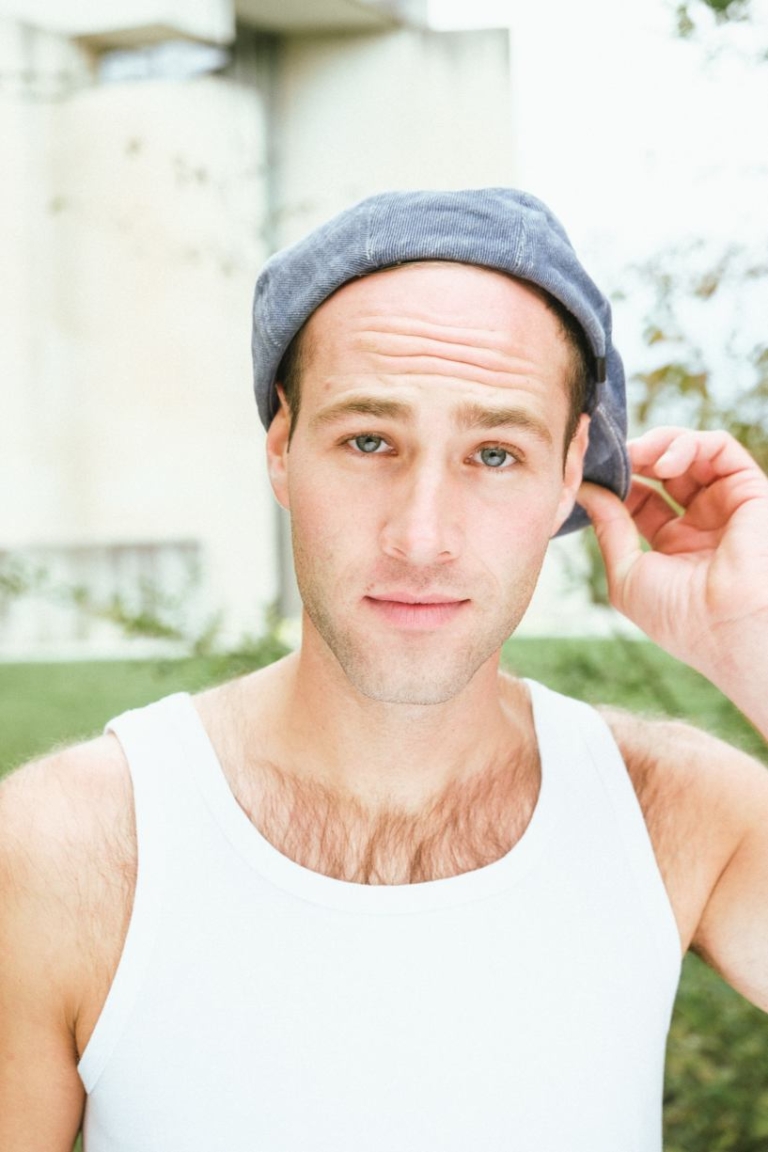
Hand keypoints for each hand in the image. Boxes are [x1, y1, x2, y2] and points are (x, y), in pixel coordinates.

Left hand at [578, 427, 767, 710]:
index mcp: (673, 547)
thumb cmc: (679, 616)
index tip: (589, 475)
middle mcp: (700, 524)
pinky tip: (663, 463)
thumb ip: (608, 528)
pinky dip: (687, 443)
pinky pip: (718, 447)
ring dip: (657, 444)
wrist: (729, 626)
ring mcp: (724, 505)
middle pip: (662, 471)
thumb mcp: (627, 575)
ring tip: (637, 456)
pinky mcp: (748, 489)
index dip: (616, 483)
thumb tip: (585, 491)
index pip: (640, 499)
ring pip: (689, 452)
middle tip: (610, 458)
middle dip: (634, 458)